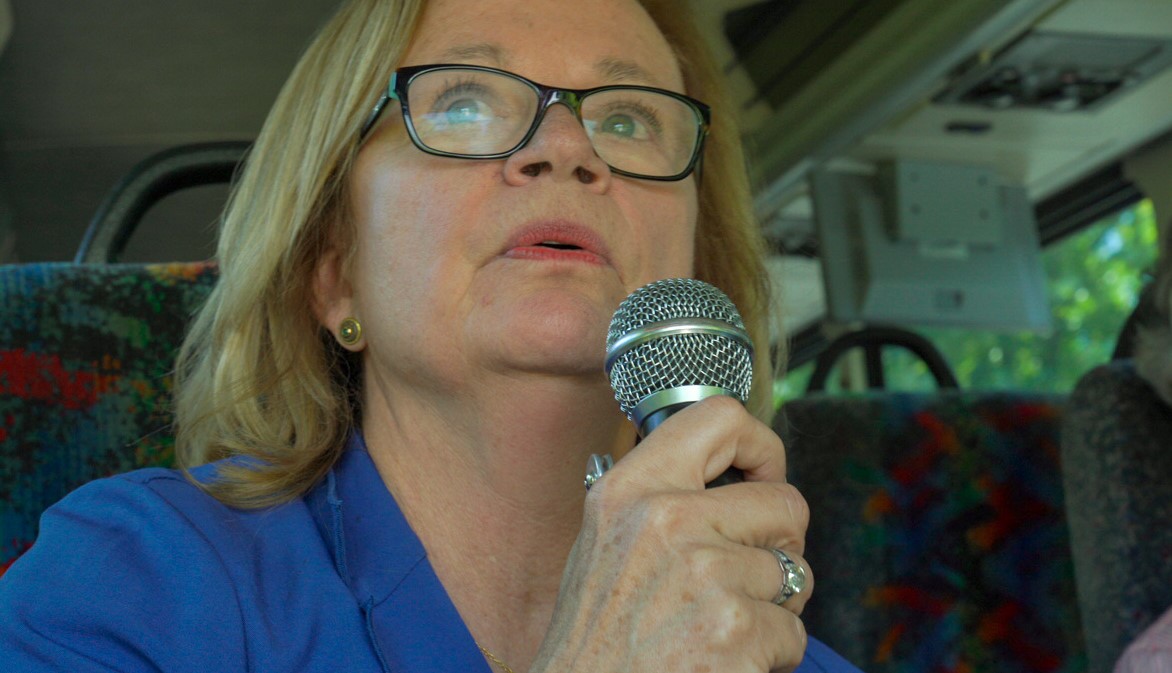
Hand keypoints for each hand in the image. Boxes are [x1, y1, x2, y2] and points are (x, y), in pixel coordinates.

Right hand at [533, 396, 812, 672]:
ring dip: (772, 609)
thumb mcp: (605, 545)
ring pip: (796, 574)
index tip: (764, 479)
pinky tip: (722, 662)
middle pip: (785, 503)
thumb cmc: (592, 643)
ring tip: (719, 630)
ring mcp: (705, 575)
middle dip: (780, 547)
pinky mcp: (735, 631)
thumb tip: (734, 481)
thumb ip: (659, 503)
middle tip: (745, 580)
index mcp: (630, 490)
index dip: (761, 448)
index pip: (718, 418)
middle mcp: (666, 520)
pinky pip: (792, 633)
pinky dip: (769, 657)